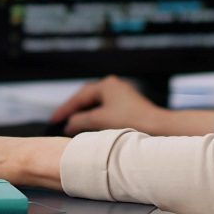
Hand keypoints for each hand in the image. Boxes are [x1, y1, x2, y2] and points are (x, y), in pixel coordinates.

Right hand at [50, 75, 167, 134]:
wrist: (159, 128)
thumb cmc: (131, 121)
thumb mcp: (99, 120)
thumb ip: (79, 120)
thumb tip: (69, 124)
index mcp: (107, 85)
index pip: (79, 96)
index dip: (65, 109)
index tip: (54, 119)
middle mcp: (114, 87)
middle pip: (87, 98)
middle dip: (74, 110)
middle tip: (60, 121)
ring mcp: (122, 96)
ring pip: (97, 106)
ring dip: (85, 116)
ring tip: (73, 126)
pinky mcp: (129, 107)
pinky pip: (106, 111)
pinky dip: (95, 119)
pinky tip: (92, 128)